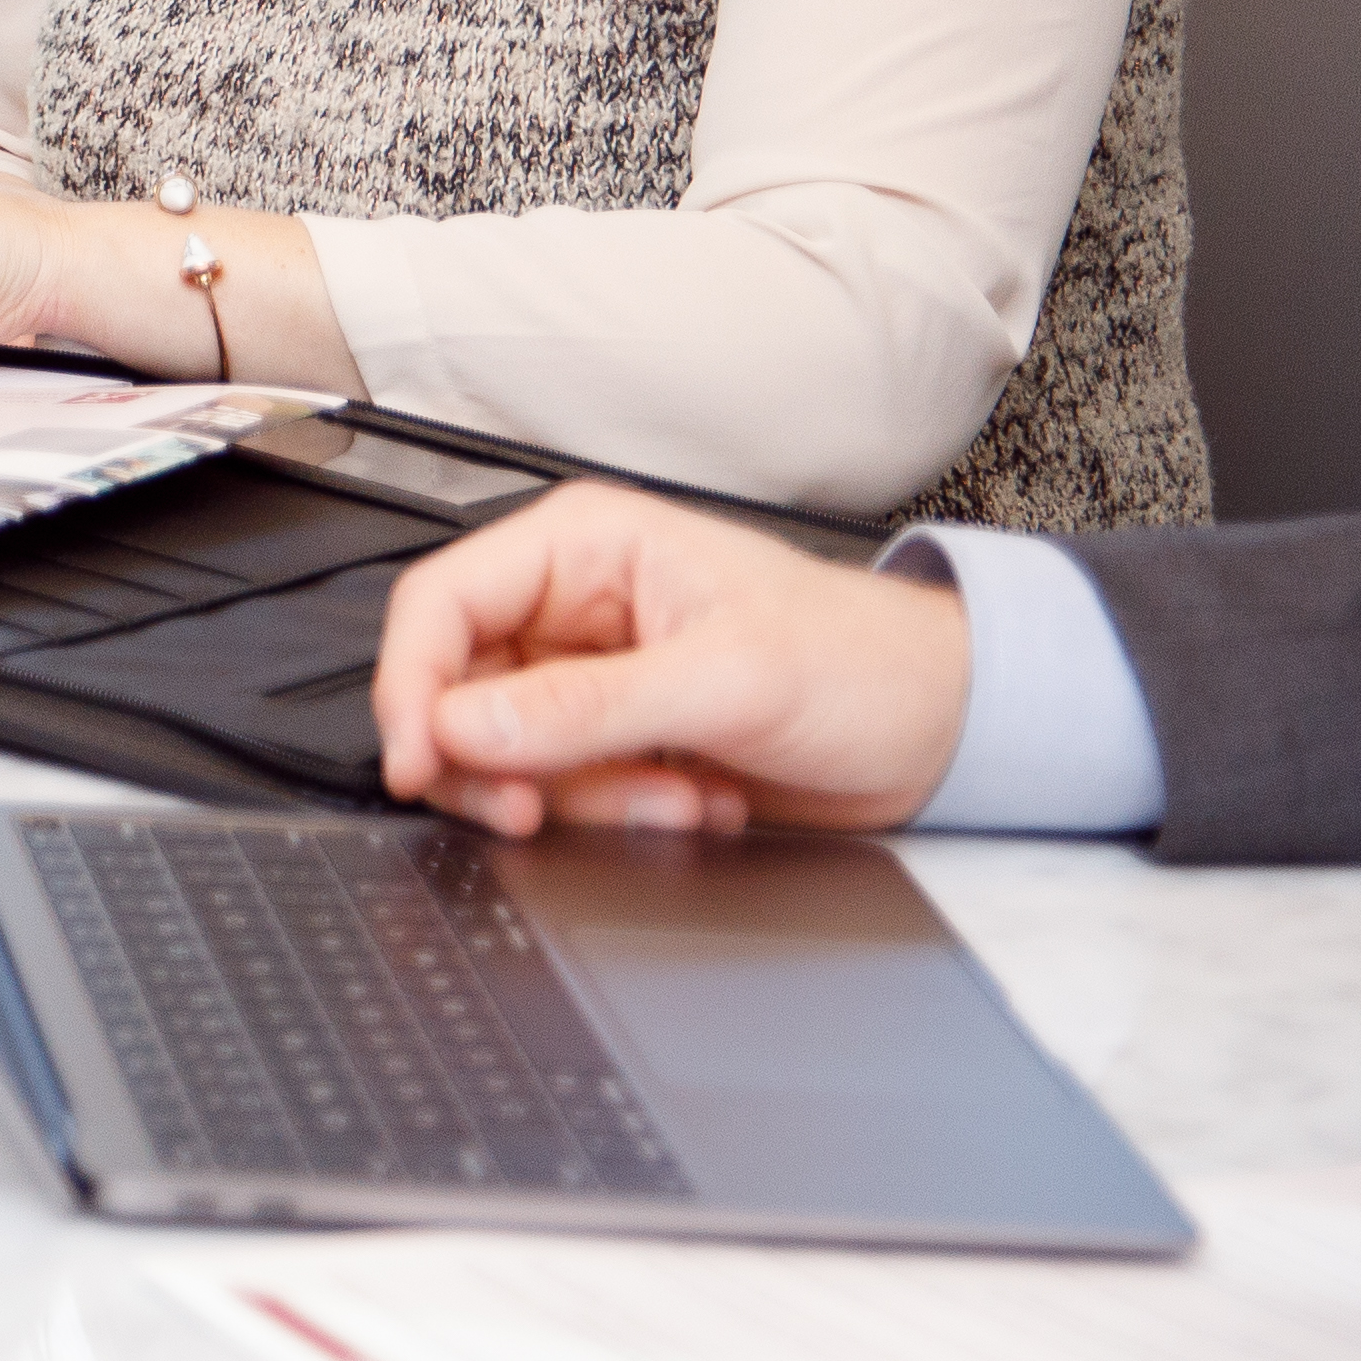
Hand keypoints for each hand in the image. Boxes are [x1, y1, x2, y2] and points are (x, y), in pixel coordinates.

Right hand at [373, 482, 972, 840]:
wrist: (949, 731)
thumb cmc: (866, 664)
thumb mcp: (725, 681)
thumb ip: (582, 708)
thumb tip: (461, 729)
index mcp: (584, 547)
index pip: (438, 605)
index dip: (412, 687)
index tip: (421, 763)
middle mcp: (572, 606)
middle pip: (455, 690)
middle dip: (501, 762)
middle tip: (536, 810)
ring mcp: (590, 677)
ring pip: (502, 753)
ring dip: (578, 797)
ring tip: (673, 796)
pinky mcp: (614, 739)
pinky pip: (558, 789)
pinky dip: (613, 813)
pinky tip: (690, 798)